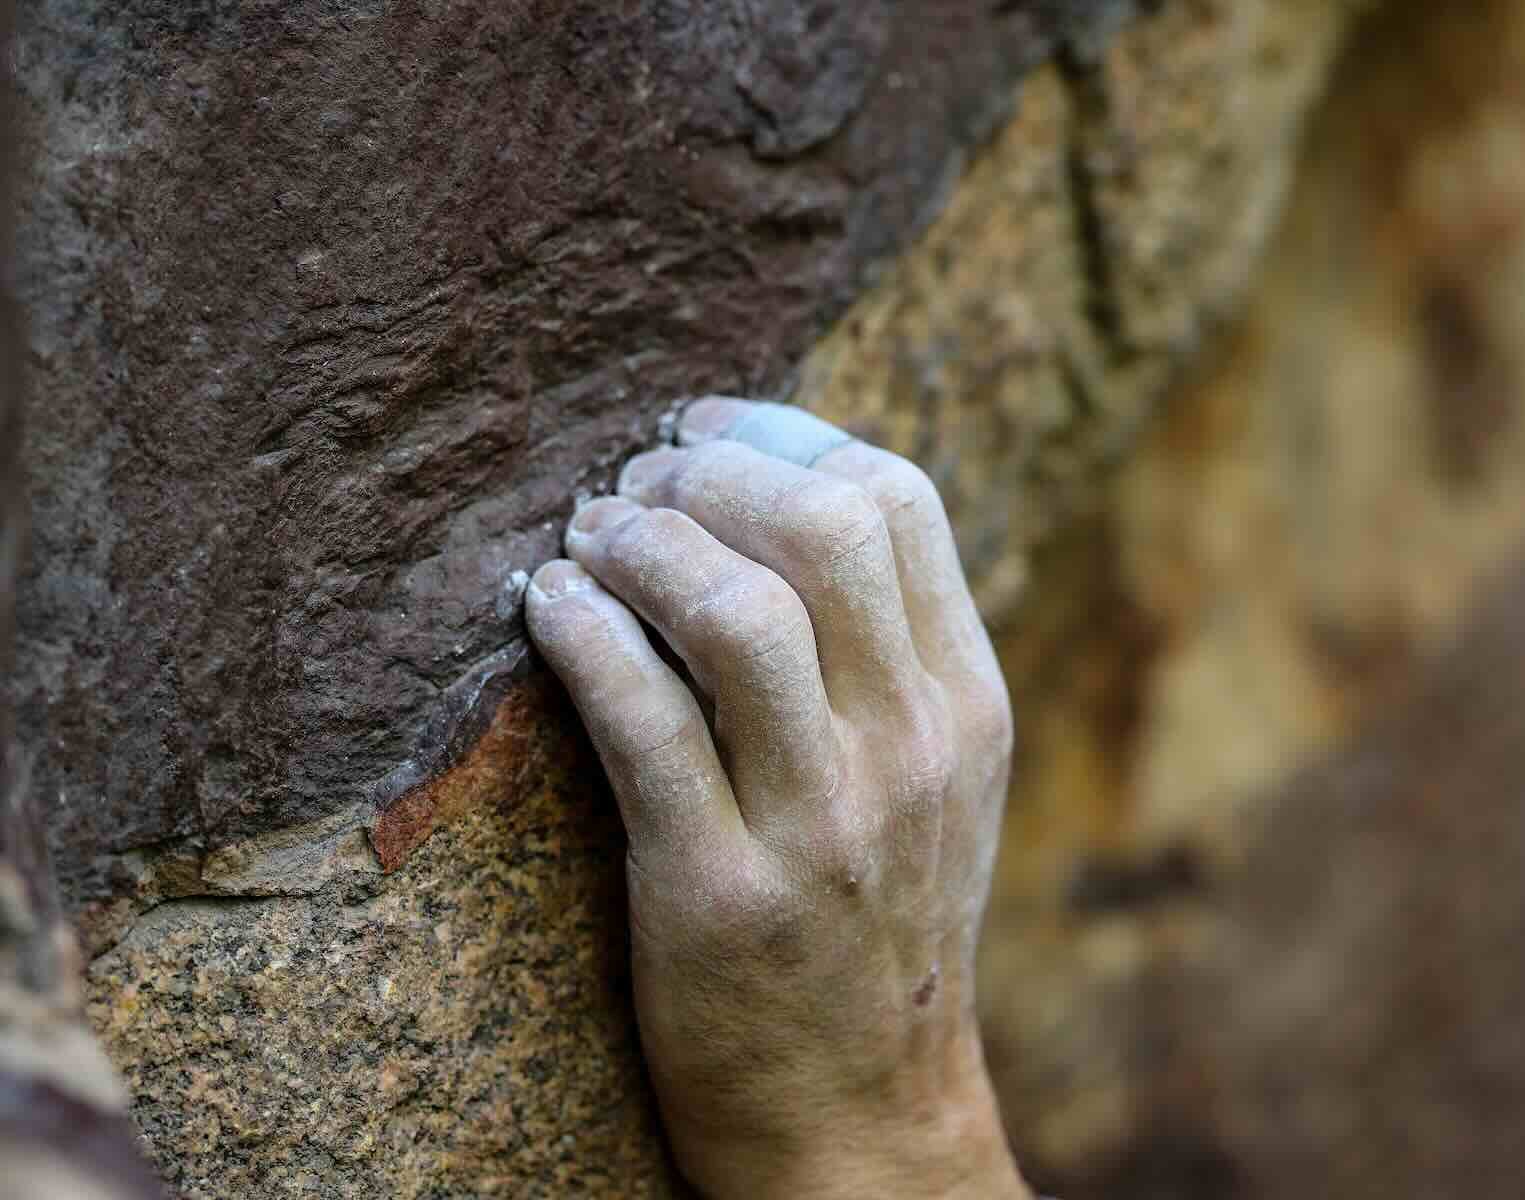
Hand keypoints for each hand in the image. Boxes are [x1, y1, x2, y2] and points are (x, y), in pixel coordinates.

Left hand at [525, 399, 1029, 1199]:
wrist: (861, 1112)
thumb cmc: (878, 928)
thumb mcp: (933, 783)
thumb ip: (886, 655)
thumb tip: (777, 507)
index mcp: (965, 704)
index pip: (897, 500)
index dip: (784, 432)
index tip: (703, 426)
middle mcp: (909, 746)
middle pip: (820, 527)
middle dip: (706, 473)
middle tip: (634, 479)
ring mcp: (822, 820)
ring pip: (732, 611)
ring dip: (636, 543)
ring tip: (585, 538)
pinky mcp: (721, 889)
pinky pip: (641, 718)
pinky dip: (580, 632)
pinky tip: (545, 605)